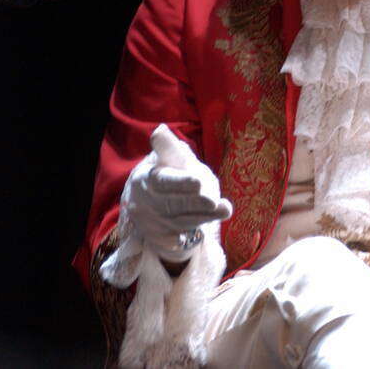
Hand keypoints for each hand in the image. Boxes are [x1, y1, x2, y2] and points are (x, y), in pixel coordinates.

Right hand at [126, 124, 232, 261]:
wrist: (145, 202)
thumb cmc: (164, 172)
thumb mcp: (163, 158)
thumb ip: (167, 147)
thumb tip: (161, 130)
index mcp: (147, 179)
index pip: (163, 181)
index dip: (180, 182)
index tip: (198, 182)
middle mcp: (148, 203)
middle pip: (173, 204)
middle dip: (195, 203)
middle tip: (213, 200)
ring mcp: (156, 222)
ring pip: (181, 221)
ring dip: (203, 216)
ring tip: (224, 209)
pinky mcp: (163, 238)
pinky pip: (178, 239)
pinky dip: (191, 236)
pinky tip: (204, 231)